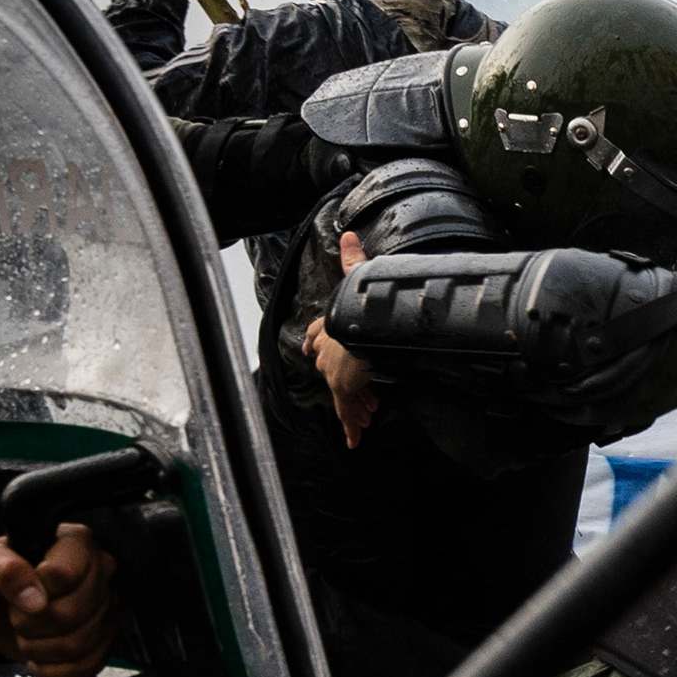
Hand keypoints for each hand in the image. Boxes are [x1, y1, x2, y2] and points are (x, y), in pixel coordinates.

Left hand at [0, 525, 118, 676]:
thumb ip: (3, 568)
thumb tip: (32, 596)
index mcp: (77, 543)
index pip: (64, 575)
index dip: (33, 590)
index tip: (17, 591)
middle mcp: (102, 573)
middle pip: (70, 614)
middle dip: (30, 624)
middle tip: (16, 617)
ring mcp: (109, 609)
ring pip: (77, 644)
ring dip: (38, 648)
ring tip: (26, 636)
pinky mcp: (106, 642)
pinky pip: (87, 666)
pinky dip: (53, 670)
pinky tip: (39, 659)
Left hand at [314, 232, 385, 444]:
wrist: (358, 332)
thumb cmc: (360, 308)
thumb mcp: (358, 280)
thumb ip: (355, 260)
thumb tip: (348, 235)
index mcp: (330, 328)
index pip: (318, 336)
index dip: (317, 343)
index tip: (312, 352)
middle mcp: (329, 353)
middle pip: (332, 372)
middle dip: (345, 386)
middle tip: (359, 400)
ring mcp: (337, 374)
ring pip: (344, 396)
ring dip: (354, 408)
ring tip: (364, 418)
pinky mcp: (348, 390)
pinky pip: (350, 413)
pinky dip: (351, 427)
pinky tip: (354, 440)